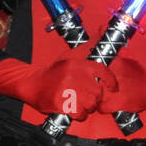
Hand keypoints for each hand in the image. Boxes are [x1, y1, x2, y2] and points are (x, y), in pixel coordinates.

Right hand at [0, 52, 116, 119]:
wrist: (32, 84)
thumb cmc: (53, 73)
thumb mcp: (70, 58)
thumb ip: (88, 50)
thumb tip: (102, 30)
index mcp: (78, 65)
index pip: (103, 71)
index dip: (111, 82)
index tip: (114, 88)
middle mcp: (74, 76)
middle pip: (98, 92)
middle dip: (95, 97)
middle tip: (87, 97)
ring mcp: (67, 91)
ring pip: (91, 104)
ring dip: (88, 107)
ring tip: (80, 103)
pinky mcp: (62, 104)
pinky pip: (81, 114)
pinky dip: (80, 115)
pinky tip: (74, 110)